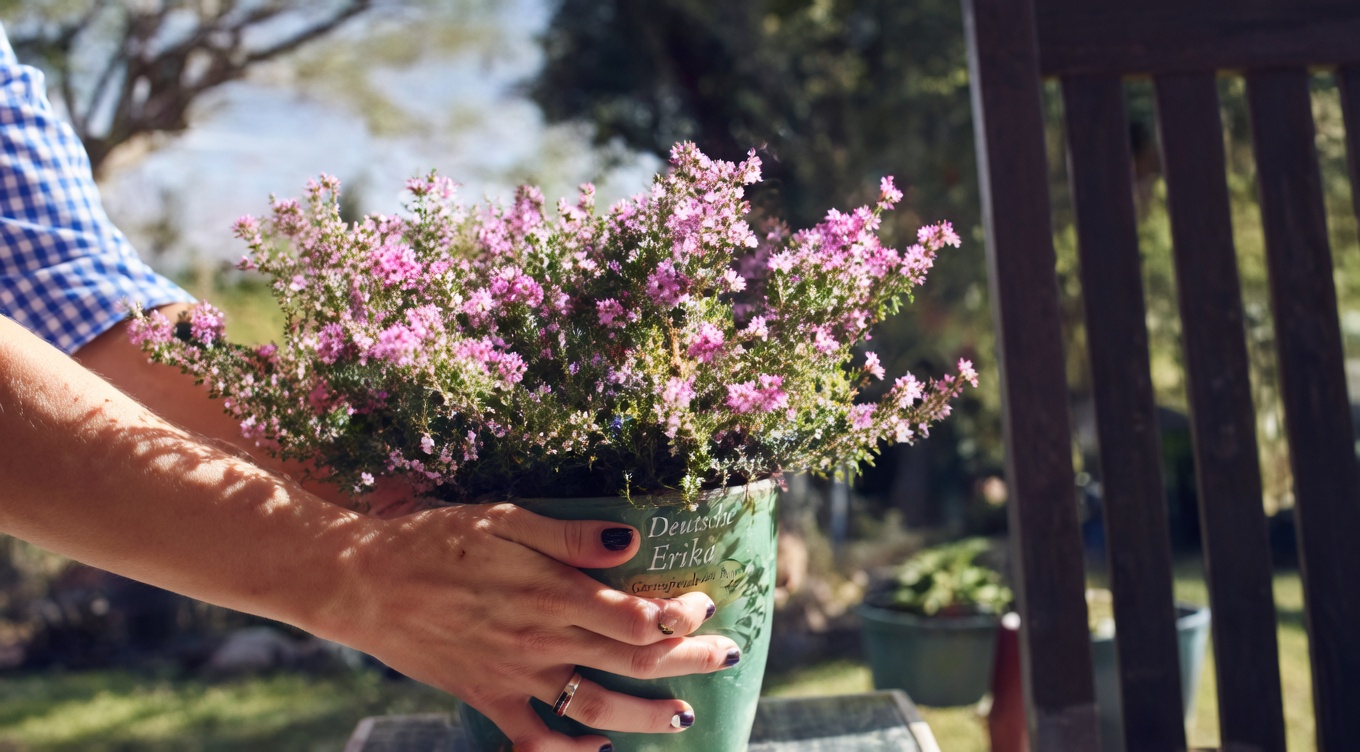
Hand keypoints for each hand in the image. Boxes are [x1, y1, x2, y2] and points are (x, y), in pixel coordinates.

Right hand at [327, 503, 739, 750]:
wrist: (363, 583)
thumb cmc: (435, 540)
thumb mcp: (503, 519)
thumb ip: (569, 535)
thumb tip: (631, 541)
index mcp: (550, 592)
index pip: (635, 616)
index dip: (680, 615)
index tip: (704, 603)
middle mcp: (540, 640)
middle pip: (631, 661)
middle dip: (689, 661)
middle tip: (729, 656)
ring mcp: (514, 675)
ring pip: (595, 706)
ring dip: (646, 715)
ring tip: (683, 716)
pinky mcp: (486, 696)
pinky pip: (533, 739)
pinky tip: (596, 749)